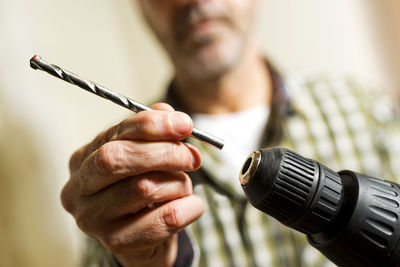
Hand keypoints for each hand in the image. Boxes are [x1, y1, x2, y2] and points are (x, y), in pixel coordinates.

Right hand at [61, 103, 203, 266]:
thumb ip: (154, 131)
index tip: (184, 124)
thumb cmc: (142, 190)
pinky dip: (189, 207)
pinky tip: (192, 205)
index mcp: (82, 161)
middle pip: (118, 159)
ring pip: (145, 188)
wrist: (143, 238)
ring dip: (179, 182)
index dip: (152, 126)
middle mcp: (78, 191)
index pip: (114, 135)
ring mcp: (93, 220)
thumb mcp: (145, 156)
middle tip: (192, 156)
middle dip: (164, 152)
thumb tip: (168, 113)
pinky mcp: (117, 243)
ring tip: (184, 185)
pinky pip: (166, 218)